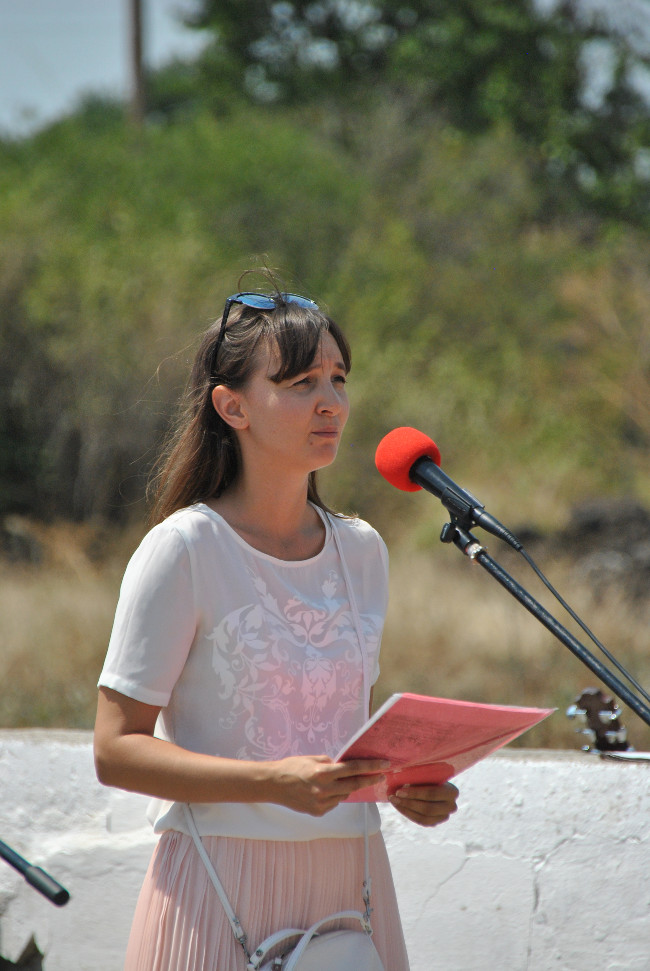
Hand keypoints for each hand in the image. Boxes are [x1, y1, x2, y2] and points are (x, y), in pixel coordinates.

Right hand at [269, 755, 388, 816]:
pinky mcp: (318, 812)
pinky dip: (334, 795)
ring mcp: (322, 803)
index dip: (371, 766)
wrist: (273, 785)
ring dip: (347, 787)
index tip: (384, 764)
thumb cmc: (291, 767)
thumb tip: (345, 765)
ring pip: (344, 794)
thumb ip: (330, 763)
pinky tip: (324, 790)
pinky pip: (334, 802)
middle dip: (369, 779)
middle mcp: (324, 789)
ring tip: (337, 781)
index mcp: (323, 772)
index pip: (353, 769)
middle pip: (354, 784)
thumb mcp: (312, 759)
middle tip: (381, 775)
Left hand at [389, 781, 458, 826]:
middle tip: (394, 796)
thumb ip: (420, 775)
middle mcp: (451, 806)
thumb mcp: (427, 773)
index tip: (399, 790)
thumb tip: (401, 776)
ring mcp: (444, 817)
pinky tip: (399, 806)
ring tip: (394, 801)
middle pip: (428, 808)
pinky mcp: (435, 822)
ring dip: (406, 809)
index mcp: (452, 791)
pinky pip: (421, 821)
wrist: (433, 785)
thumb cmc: (428, 776)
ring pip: (424, 817)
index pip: (433, 794)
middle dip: (409, 803)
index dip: (415, 793)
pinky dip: (408, 814)